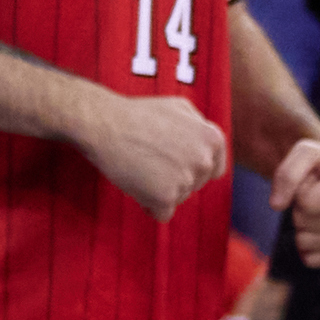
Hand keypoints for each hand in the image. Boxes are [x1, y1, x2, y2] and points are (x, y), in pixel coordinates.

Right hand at [78, 91, 228, 220]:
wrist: (105, 123)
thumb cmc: (137, 114)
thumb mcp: (179, 106)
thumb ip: (200, 127)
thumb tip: (208, 149)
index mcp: (213, 139)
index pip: (214, 169)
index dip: (191, 166)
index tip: (173, 160)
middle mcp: (204, 160)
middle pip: (195, 185)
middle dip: (174, 178)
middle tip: (150, 160)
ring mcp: (185, 180)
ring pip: (178, 199)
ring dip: (160, 190)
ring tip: (140, 167)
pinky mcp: (165, 197)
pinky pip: (162, 213)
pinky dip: (149, 204)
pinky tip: (136, 184)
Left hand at [271, 137, 319, 266]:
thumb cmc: (319, 166)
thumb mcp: (304, 153)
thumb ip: (287, 173)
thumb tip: (277, 205)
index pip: (307, 202)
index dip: (299, 190)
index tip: (312, 182)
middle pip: (304, 222)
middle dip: (298, 208)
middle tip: (312, 197)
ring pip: (305, 243)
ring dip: (300, 226)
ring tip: (315, 211)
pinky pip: (311, 260)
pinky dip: (303, 246)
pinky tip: (314, 230)